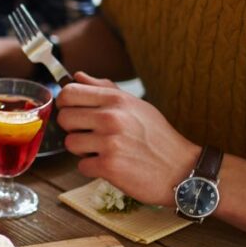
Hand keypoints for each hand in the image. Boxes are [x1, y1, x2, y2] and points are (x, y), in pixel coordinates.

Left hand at [57, 72, 199, 205]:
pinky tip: (112, 165)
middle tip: (92, 135)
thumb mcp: (136, 106)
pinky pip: (81, 166)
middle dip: (74, 129)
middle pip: (64, 118)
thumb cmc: (157, 137)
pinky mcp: (109, 166)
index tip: (74, 112)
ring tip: (105, 151)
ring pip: (70, 143)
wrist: (182, 170)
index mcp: (116, 100)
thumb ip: (104, 89)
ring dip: (83, 151)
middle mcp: (111, 117)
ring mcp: (109, 142)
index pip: (69, 92)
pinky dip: (94, 169)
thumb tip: (77, 76)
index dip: (66, 104)